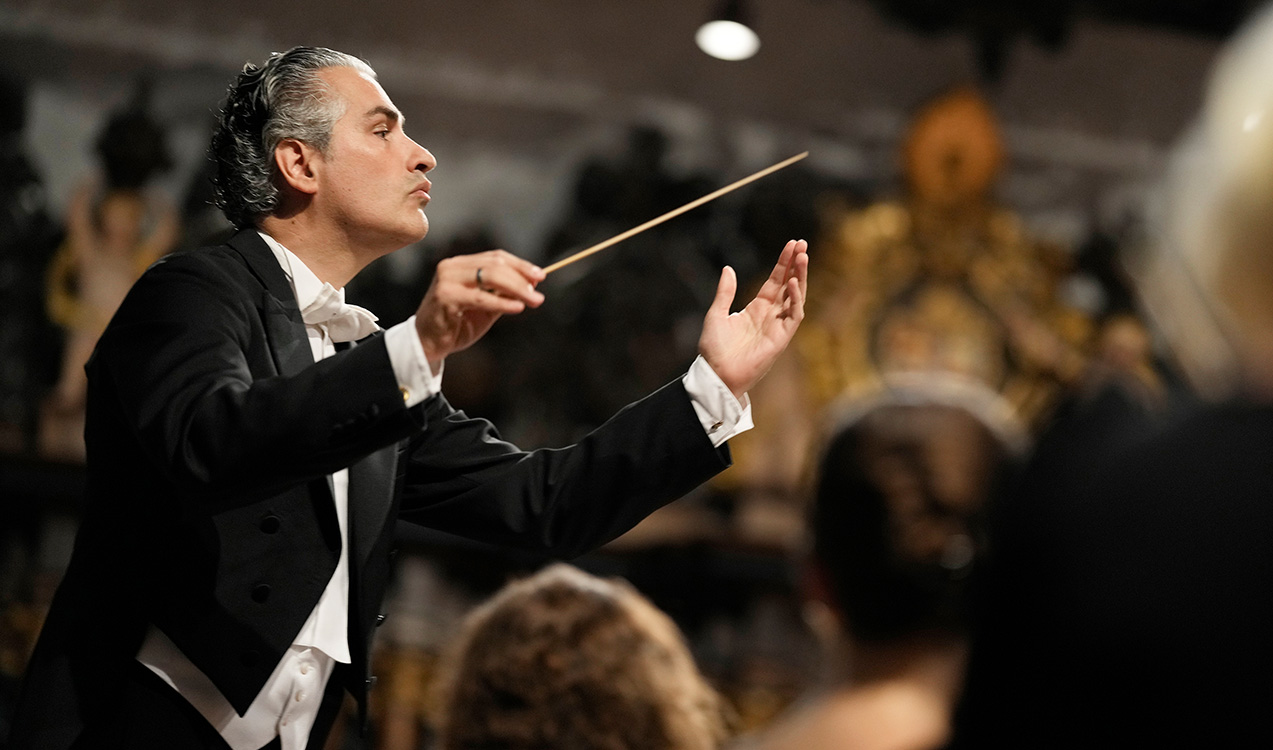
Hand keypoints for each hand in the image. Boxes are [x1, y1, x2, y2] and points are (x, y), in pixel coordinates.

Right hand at [415, 250, 545, 367]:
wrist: (428, 344)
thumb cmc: (457, 324)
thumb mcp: (485, 306)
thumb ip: (503, 293)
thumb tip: (532, 284)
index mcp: (460, 264)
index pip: (495, 257)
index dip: (520, 265)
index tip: (540, 276)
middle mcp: (452, 267)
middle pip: (495, 265)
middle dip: (521, 278)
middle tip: (538, 293)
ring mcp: (447, 280)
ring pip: (490, 276)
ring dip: (517, 288)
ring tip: (533, 300)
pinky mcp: (446, 297)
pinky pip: (481, 297)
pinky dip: (502, 302)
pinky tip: (517, 307)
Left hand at [698, 239, 808, 399]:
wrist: (717, 374)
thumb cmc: (715, 350)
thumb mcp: (716, 314)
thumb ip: (725, 292)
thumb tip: (728, 268)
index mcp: (756, 309)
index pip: (775, 281)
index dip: (783, 263)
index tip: (791, 244)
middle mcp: (770, 316)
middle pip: (788, 285)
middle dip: (796, 265)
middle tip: (802, 244)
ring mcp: (777, 326)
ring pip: (795, 297)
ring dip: (800, 277)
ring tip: (802, 257)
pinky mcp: (781, 338)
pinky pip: (794, 316)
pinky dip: (795, 300)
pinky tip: (792, 283)